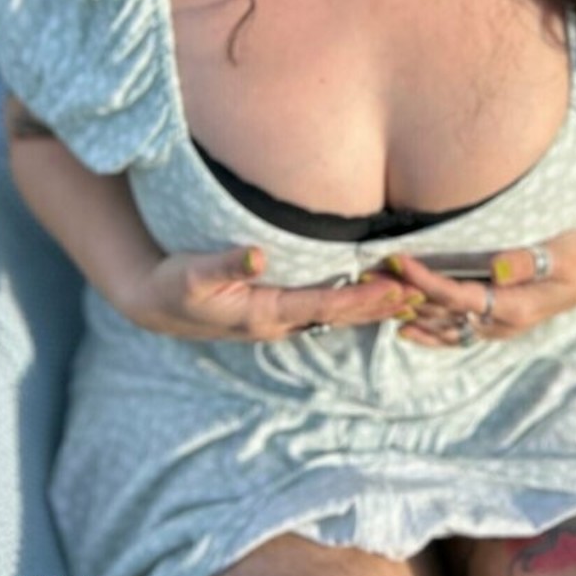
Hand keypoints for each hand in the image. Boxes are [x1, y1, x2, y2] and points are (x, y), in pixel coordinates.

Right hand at [117, 247, 420, 341]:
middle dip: (378, 306)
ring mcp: (278, 320)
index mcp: (263, 313)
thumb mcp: (193, 273)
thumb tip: (258, 253)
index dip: (360, 298)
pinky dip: (352, 304)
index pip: (323, 305)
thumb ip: (226, 263)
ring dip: (371, 307)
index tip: (393, 289)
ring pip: (334, 315)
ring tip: (408, 298)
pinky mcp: (276, 311)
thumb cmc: (175, 284)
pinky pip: (323, 310)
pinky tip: (370, 296)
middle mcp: (277, 322)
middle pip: (338, 315)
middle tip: (420, 295)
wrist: (156, 306)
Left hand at [384, 224, 575, 348]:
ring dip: (410, 313)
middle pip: (442, 315)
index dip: (425, 282)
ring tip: (376, 299)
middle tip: (370, 277)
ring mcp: (497, 327)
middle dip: (406, 296)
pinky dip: (428, 332)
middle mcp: (501, 323)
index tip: (399, 263)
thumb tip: (498, 270)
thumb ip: (528, 261)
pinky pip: (455, 334)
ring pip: (444, 328)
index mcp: (513, 307)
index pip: (458, 297)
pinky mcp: (495, 322)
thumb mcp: (560, 254)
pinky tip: (405, 329)